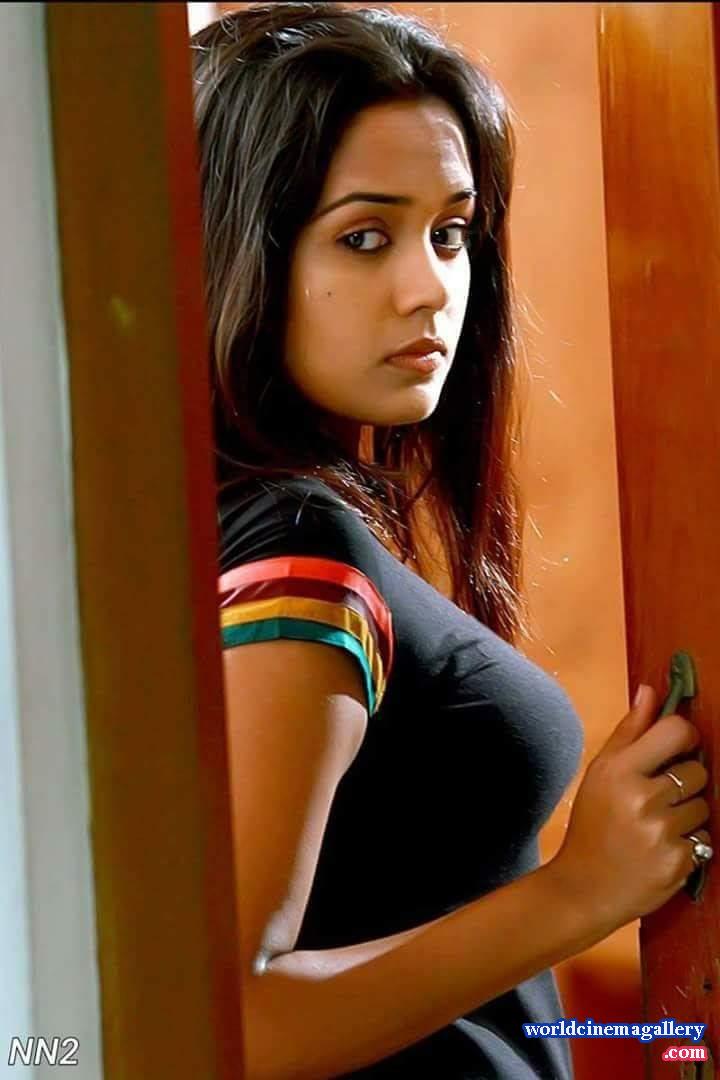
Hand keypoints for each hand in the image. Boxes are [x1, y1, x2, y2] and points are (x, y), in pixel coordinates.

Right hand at [549, 684, 710, 934]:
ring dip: (688, 814)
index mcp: (619, 770)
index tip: (680, 747)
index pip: (676, 732)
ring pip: (703, 806)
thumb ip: (629, 731)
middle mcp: (642, 799)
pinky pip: (705, 839)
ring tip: (658, 826)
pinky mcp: (679, 862)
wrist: (584, 888)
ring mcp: (662, 832)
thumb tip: (651, 690)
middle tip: (660, 797)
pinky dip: (690, 843)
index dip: (685, 736)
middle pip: (696, 771)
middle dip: (684, 781)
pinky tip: (662, 848)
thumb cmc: (592, 824)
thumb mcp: (600, 773)